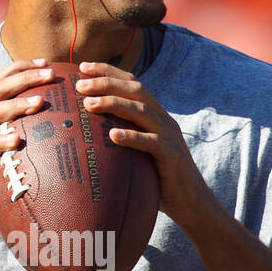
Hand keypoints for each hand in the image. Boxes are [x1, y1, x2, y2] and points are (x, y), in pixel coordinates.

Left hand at [74, 60, 208, 233]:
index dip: (109, 72)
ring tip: (89, 104)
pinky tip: (113, 135)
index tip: (83, 68)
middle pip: (136, 91)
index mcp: (155, 115)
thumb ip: (122, 138)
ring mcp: (169, 137)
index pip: (132, 84)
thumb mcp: (139, 152)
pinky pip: (152, 143)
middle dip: (107, 83)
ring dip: (114, 104)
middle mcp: (163, 120)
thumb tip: (86, 133)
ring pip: (142, 112)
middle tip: (80, 85)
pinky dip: (132, 137)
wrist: (191, 202)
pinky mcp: (172, 157)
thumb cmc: (158, 178)